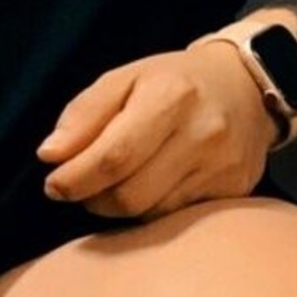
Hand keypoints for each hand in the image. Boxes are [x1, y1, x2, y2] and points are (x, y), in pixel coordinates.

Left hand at [35, 42, 279, 221]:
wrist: (246, 86)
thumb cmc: (174, 81)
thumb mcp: (125, 78)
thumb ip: (83, 114)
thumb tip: (50, 155)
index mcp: (171, 96)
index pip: (113, 156)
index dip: (75, 178)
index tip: (54, 184)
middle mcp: (203, 134)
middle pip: (130, 195)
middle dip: (92, 198)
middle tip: (80, 186)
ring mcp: (222, 168)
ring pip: (151, 213)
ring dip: (118, 207)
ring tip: (112, 184)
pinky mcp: (234, 191)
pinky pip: (176, 218)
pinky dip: (149, 209)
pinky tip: (146, 188)